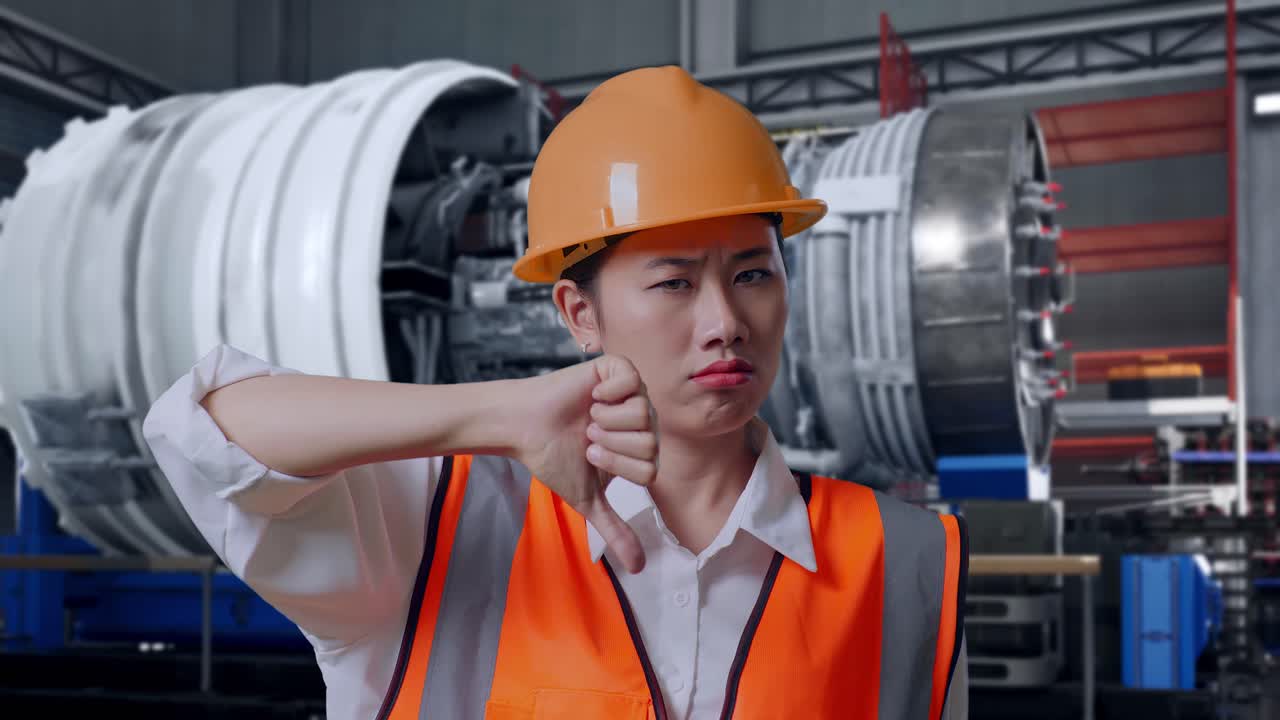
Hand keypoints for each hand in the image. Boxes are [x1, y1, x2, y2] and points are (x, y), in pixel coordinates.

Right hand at [514, 354, 657, 572]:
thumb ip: (615, 529)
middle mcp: (641, 420)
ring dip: (607, 420)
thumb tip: (638, 568)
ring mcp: (631, 393)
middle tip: (588, 436)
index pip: (651, 468)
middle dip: (611, 444)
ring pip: (643, 413)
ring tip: (588, 417)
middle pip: (650, 442)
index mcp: (639, 449)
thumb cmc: (554, 458)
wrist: (525, 427)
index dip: (618, 465)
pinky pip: (631, 381)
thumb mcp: (588, 498)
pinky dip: (608, 392)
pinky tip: (592, 396)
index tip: (590, 455)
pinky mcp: (616, 369)